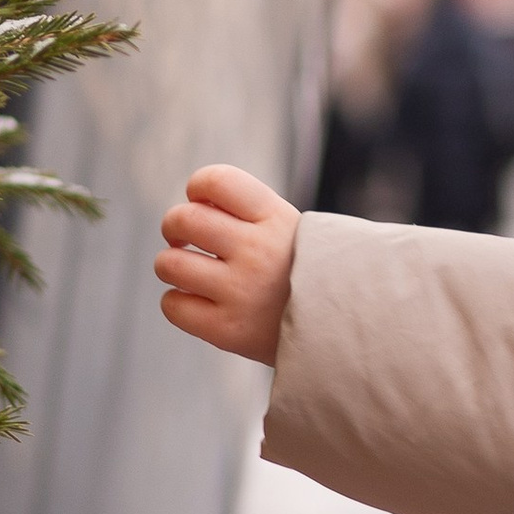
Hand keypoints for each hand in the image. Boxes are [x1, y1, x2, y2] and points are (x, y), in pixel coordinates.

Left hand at [155, 163, 300, 365]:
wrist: (345, 333)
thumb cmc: (306, 275)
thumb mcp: (293, 230)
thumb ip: (247, 213)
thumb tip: (190, 209)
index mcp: (276, 218)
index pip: (216, 180)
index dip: (198, 187)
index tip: (205, 204)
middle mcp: (257, 251)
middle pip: (183, 219)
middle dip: (175, 227)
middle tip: (186, 240)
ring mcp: (241, 292)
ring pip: (168, 263)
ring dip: (172, 265)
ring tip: (192, 272)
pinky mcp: (228, 331)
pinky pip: (172, 306)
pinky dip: (178, 303)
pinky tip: (198, 303)